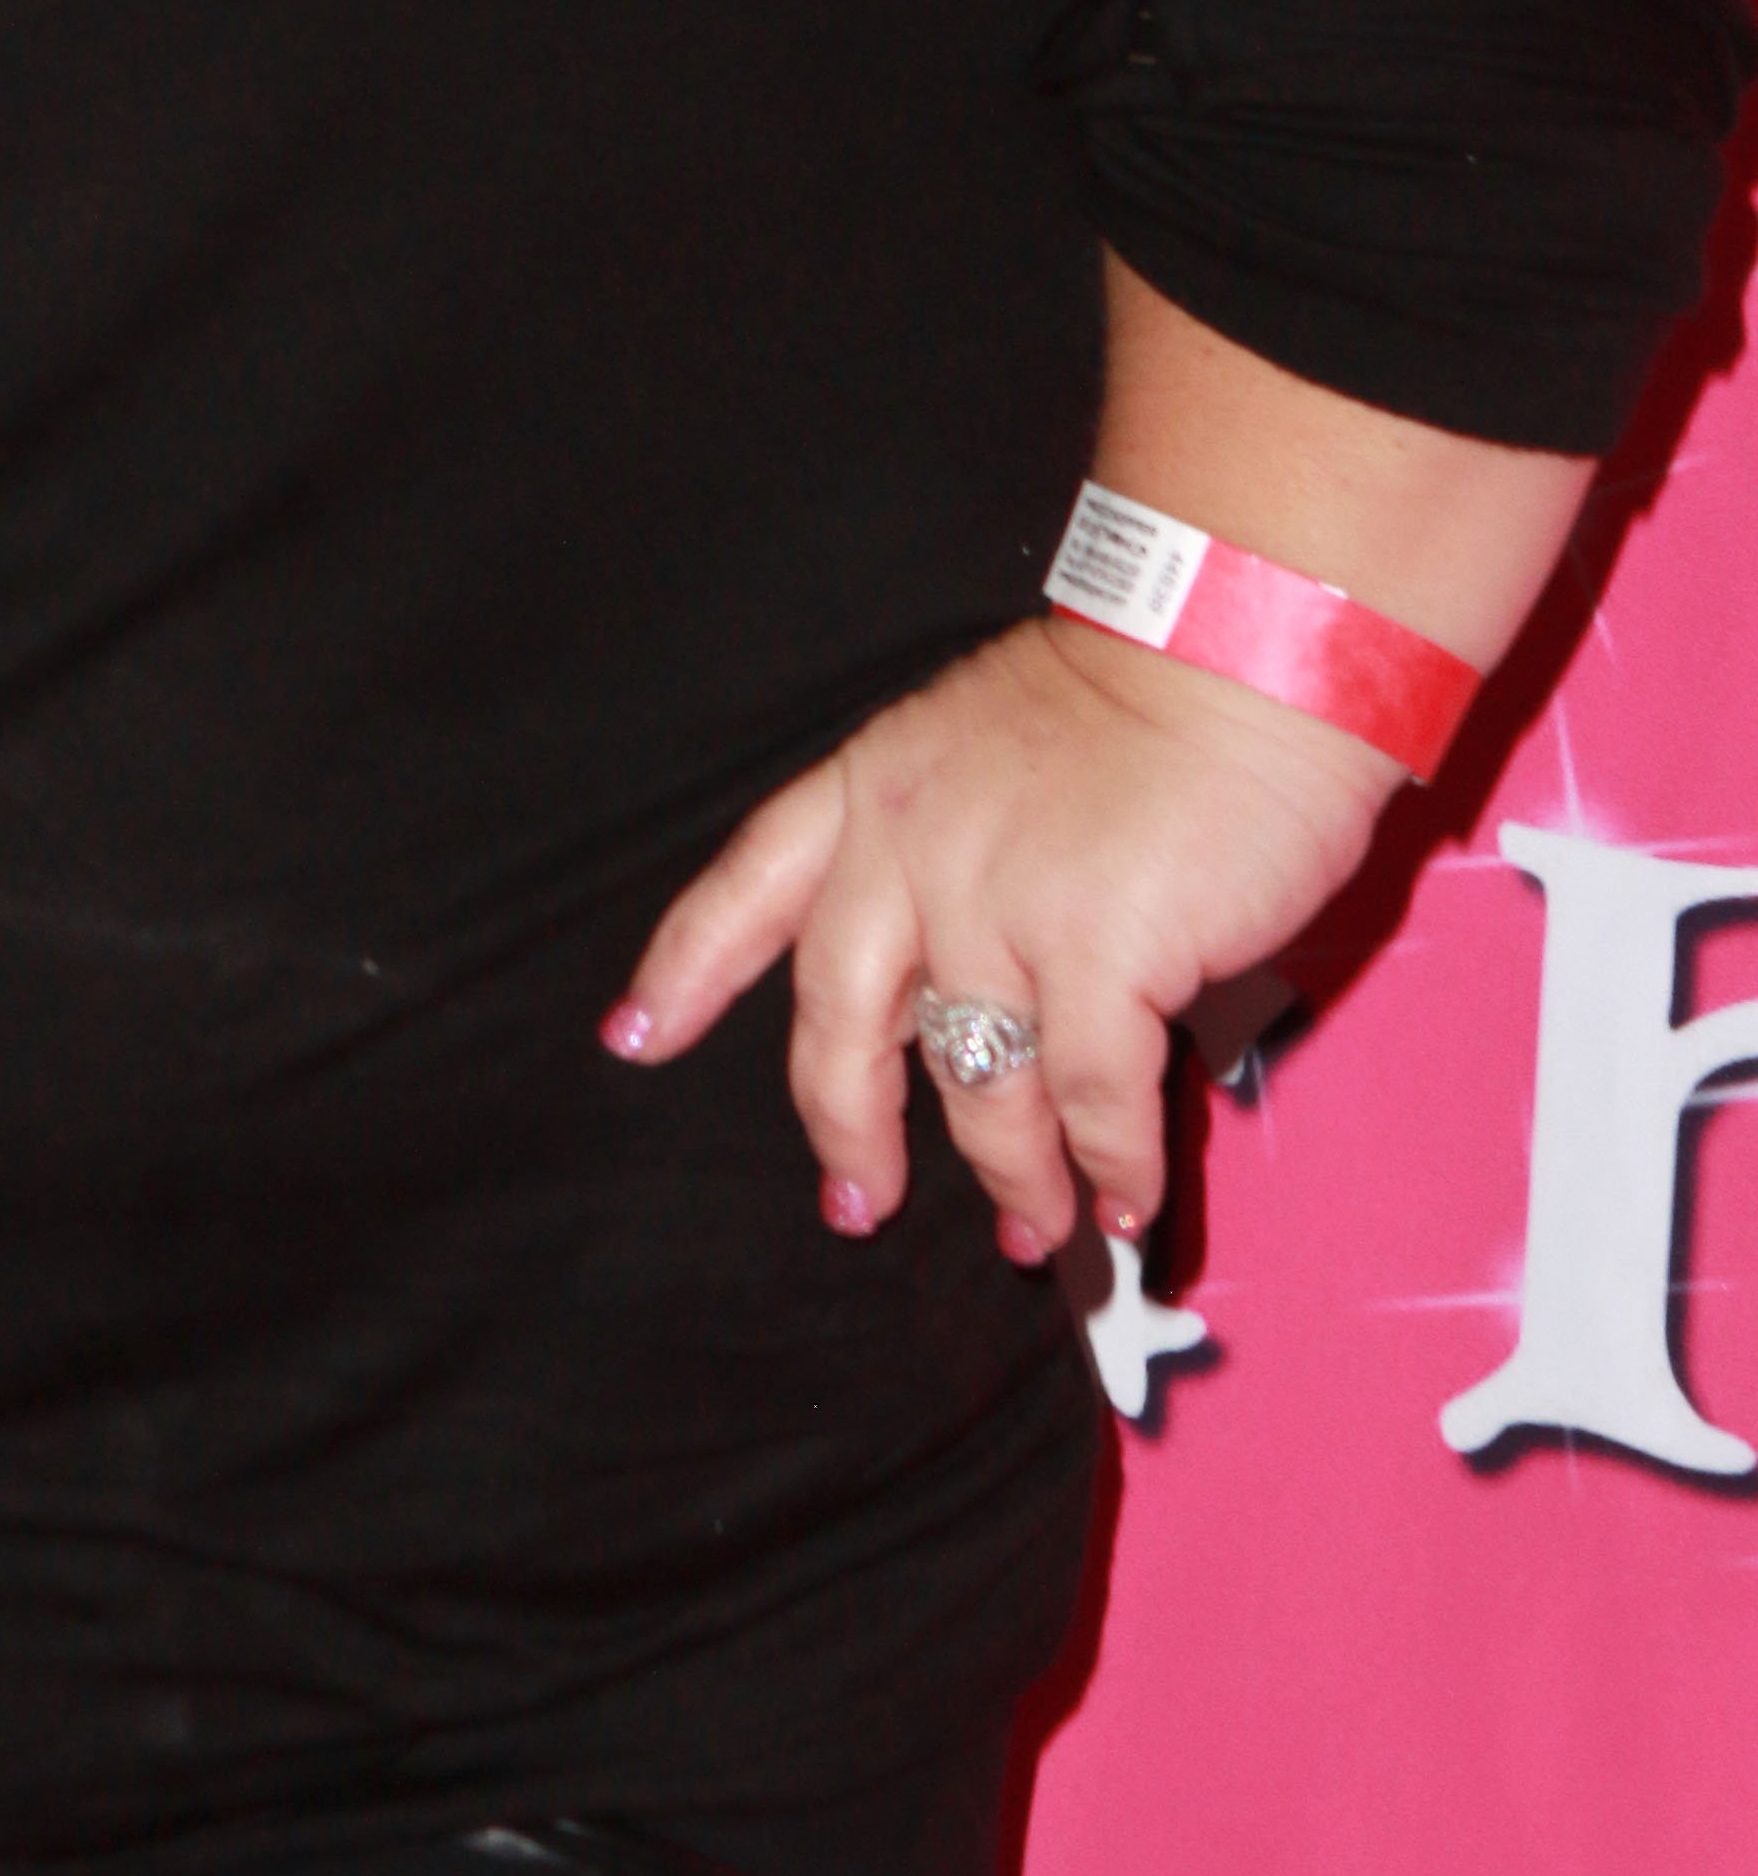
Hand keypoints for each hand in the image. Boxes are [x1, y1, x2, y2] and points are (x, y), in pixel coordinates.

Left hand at [602, 617, 1399, 1259]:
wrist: (1242, 644)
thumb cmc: (1147, 693)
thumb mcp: (990, 745)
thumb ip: (955, 855)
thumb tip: (981, 997)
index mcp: (875, 785)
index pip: (751, 883)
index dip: (687, 971)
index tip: (634, 1039)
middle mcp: (910, 846)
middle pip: (839, 1018)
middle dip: (844, 1125)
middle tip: (856, 1202)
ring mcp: (995, 902)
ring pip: (976, 1083)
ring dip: (1011, 1175)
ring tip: (1035, 1232)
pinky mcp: (1095, 951)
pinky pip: (1091, 1099)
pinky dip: (1109, 1166)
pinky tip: (1121, 1201)